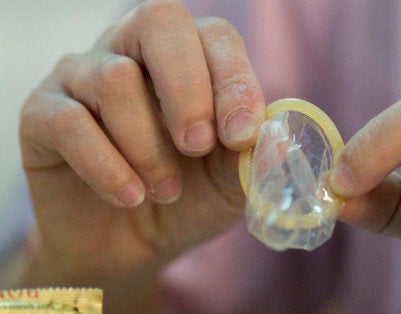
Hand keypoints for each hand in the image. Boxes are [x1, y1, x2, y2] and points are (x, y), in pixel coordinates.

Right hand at [18, 0, 262, 302]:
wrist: (130, 245)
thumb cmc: (187, 199)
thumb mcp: (230, 183)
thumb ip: (252, 158)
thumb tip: (278, 139)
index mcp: (188, 57)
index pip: (215, 36)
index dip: (233, 81)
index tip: (241, 136)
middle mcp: (133, 51)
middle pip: (159, 23)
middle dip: (188, 91)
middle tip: (197, 147)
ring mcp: (83, 76)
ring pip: (115, 79)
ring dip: (149, 146)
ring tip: (166, 190)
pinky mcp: (43, 114)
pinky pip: (70, 122)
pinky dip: (107, 166)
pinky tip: (130, 196)